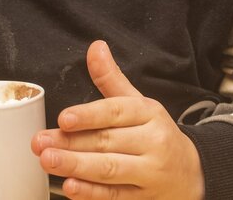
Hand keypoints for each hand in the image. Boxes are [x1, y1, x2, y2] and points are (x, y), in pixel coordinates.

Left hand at [32, 40, 203, 198]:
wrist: (191, 173)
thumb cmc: (156, 135)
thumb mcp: (140, 103)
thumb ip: (112, 80)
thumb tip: (96, 48)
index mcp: (150, 113)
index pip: (118, 111)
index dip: (89, 115)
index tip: (64, 118)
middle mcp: (153, 141)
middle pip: (107, 141)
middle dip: (70, 142)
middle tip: (41, 142)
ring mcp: (150, 172)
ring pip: (110, 169)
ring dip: (76, 166)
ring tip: (49, 161)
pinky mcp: (144, 197)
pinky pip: (115, 195)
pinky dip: (91, 193)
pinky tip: (71, 187)